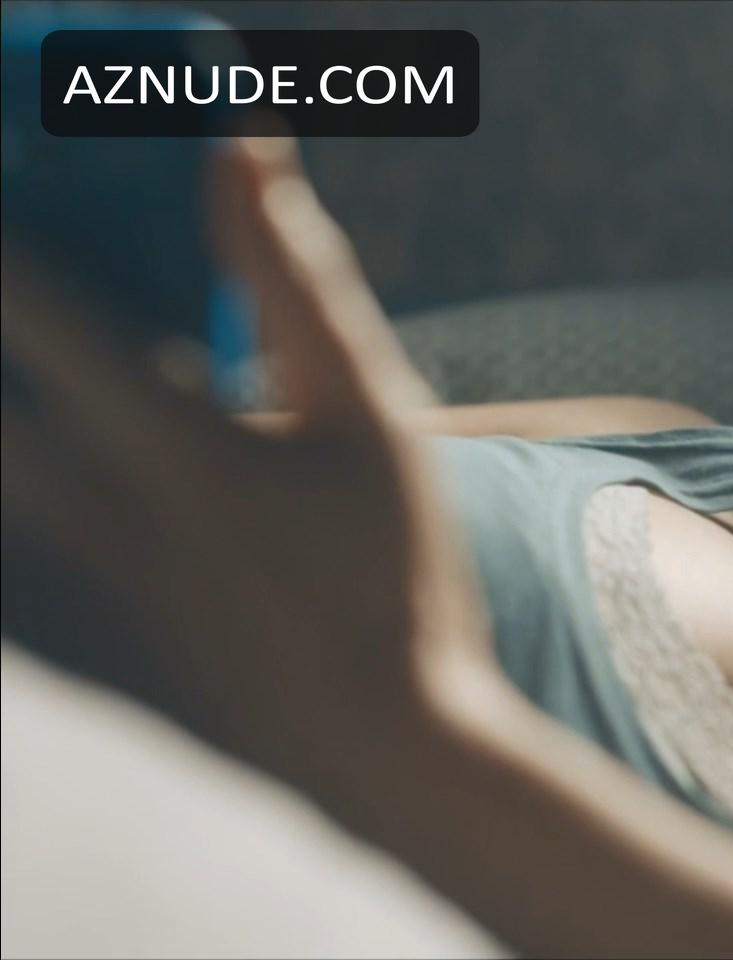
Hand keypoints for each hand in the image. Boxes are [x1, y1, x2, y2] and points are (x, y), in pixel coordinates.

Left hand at [0, 136, 500, 791]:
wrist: (382, 745)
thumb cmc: (392, 571)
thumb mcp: (372, 415)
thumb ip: (296, 279)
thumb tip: (242, 152)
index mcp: (162, 442)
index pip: (18, 296)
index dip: (0, 227)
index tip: (6, 168)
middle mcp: (77, 512)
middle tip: (27, 303)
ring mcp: (50, 584)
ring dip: (3, 401)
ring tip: (41, 381)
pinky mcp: (52, 639)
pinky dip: (13, 489)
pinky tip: (55, 469)